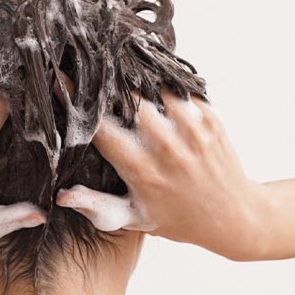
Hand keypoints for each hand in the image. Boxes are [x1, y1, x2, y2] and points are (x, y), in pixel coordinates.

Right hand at [57, 92, 274, 260]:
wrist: (232, 217)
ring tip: (124, 76)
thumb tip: (63, 196)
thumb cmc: (177, 219)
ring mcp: (193, 130)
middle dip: (110, 85)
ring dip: (139, 81)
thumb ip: (97, 206)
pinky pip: (182, 89)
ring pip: (156, 86)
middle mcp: (168, 148)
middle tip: (96, 76)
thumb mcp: (134, 218)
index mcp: (143, 171)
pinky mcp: (211, 118)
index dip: (78, 103)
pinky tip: (155, 88)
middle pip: (129, 97)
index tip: (62, 83)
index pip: (101, 127)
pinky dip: (166, 86)